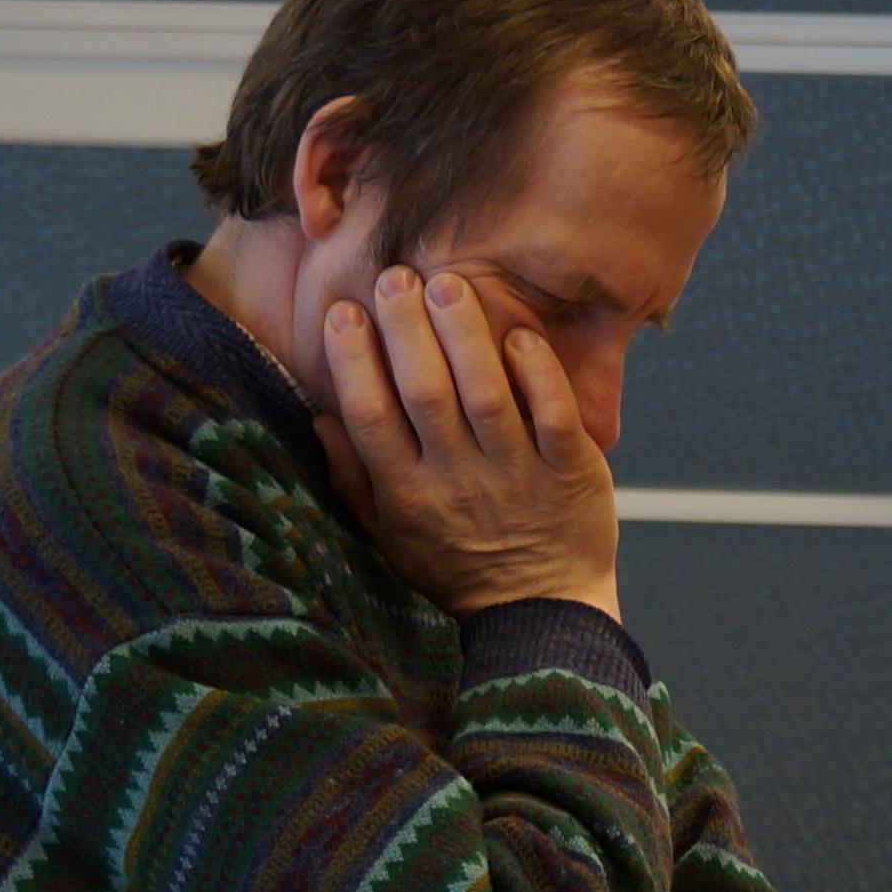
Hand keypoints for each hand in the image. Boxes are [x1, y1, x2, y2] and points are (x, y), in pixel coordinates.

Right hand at [312, 267, 619, 619]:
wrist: (542, 614)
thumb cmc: (456, 567)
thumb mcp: (391, 536)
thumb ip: (353, 478)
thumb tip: (320, 416)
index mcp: (408, 494)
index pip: (371, 419)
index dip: (353, 364)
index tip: (342, 313)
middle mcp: (458, 482)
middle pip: (425, 396)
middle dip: (406, 332)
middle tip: (395, 276)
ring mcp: (517, 477)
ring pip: (487, 397)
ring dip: (466, 338)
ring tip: (447, 285)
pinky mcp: (571, 473)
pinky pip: (554, 417)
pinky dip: (538, 376)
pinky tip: (520, 336)